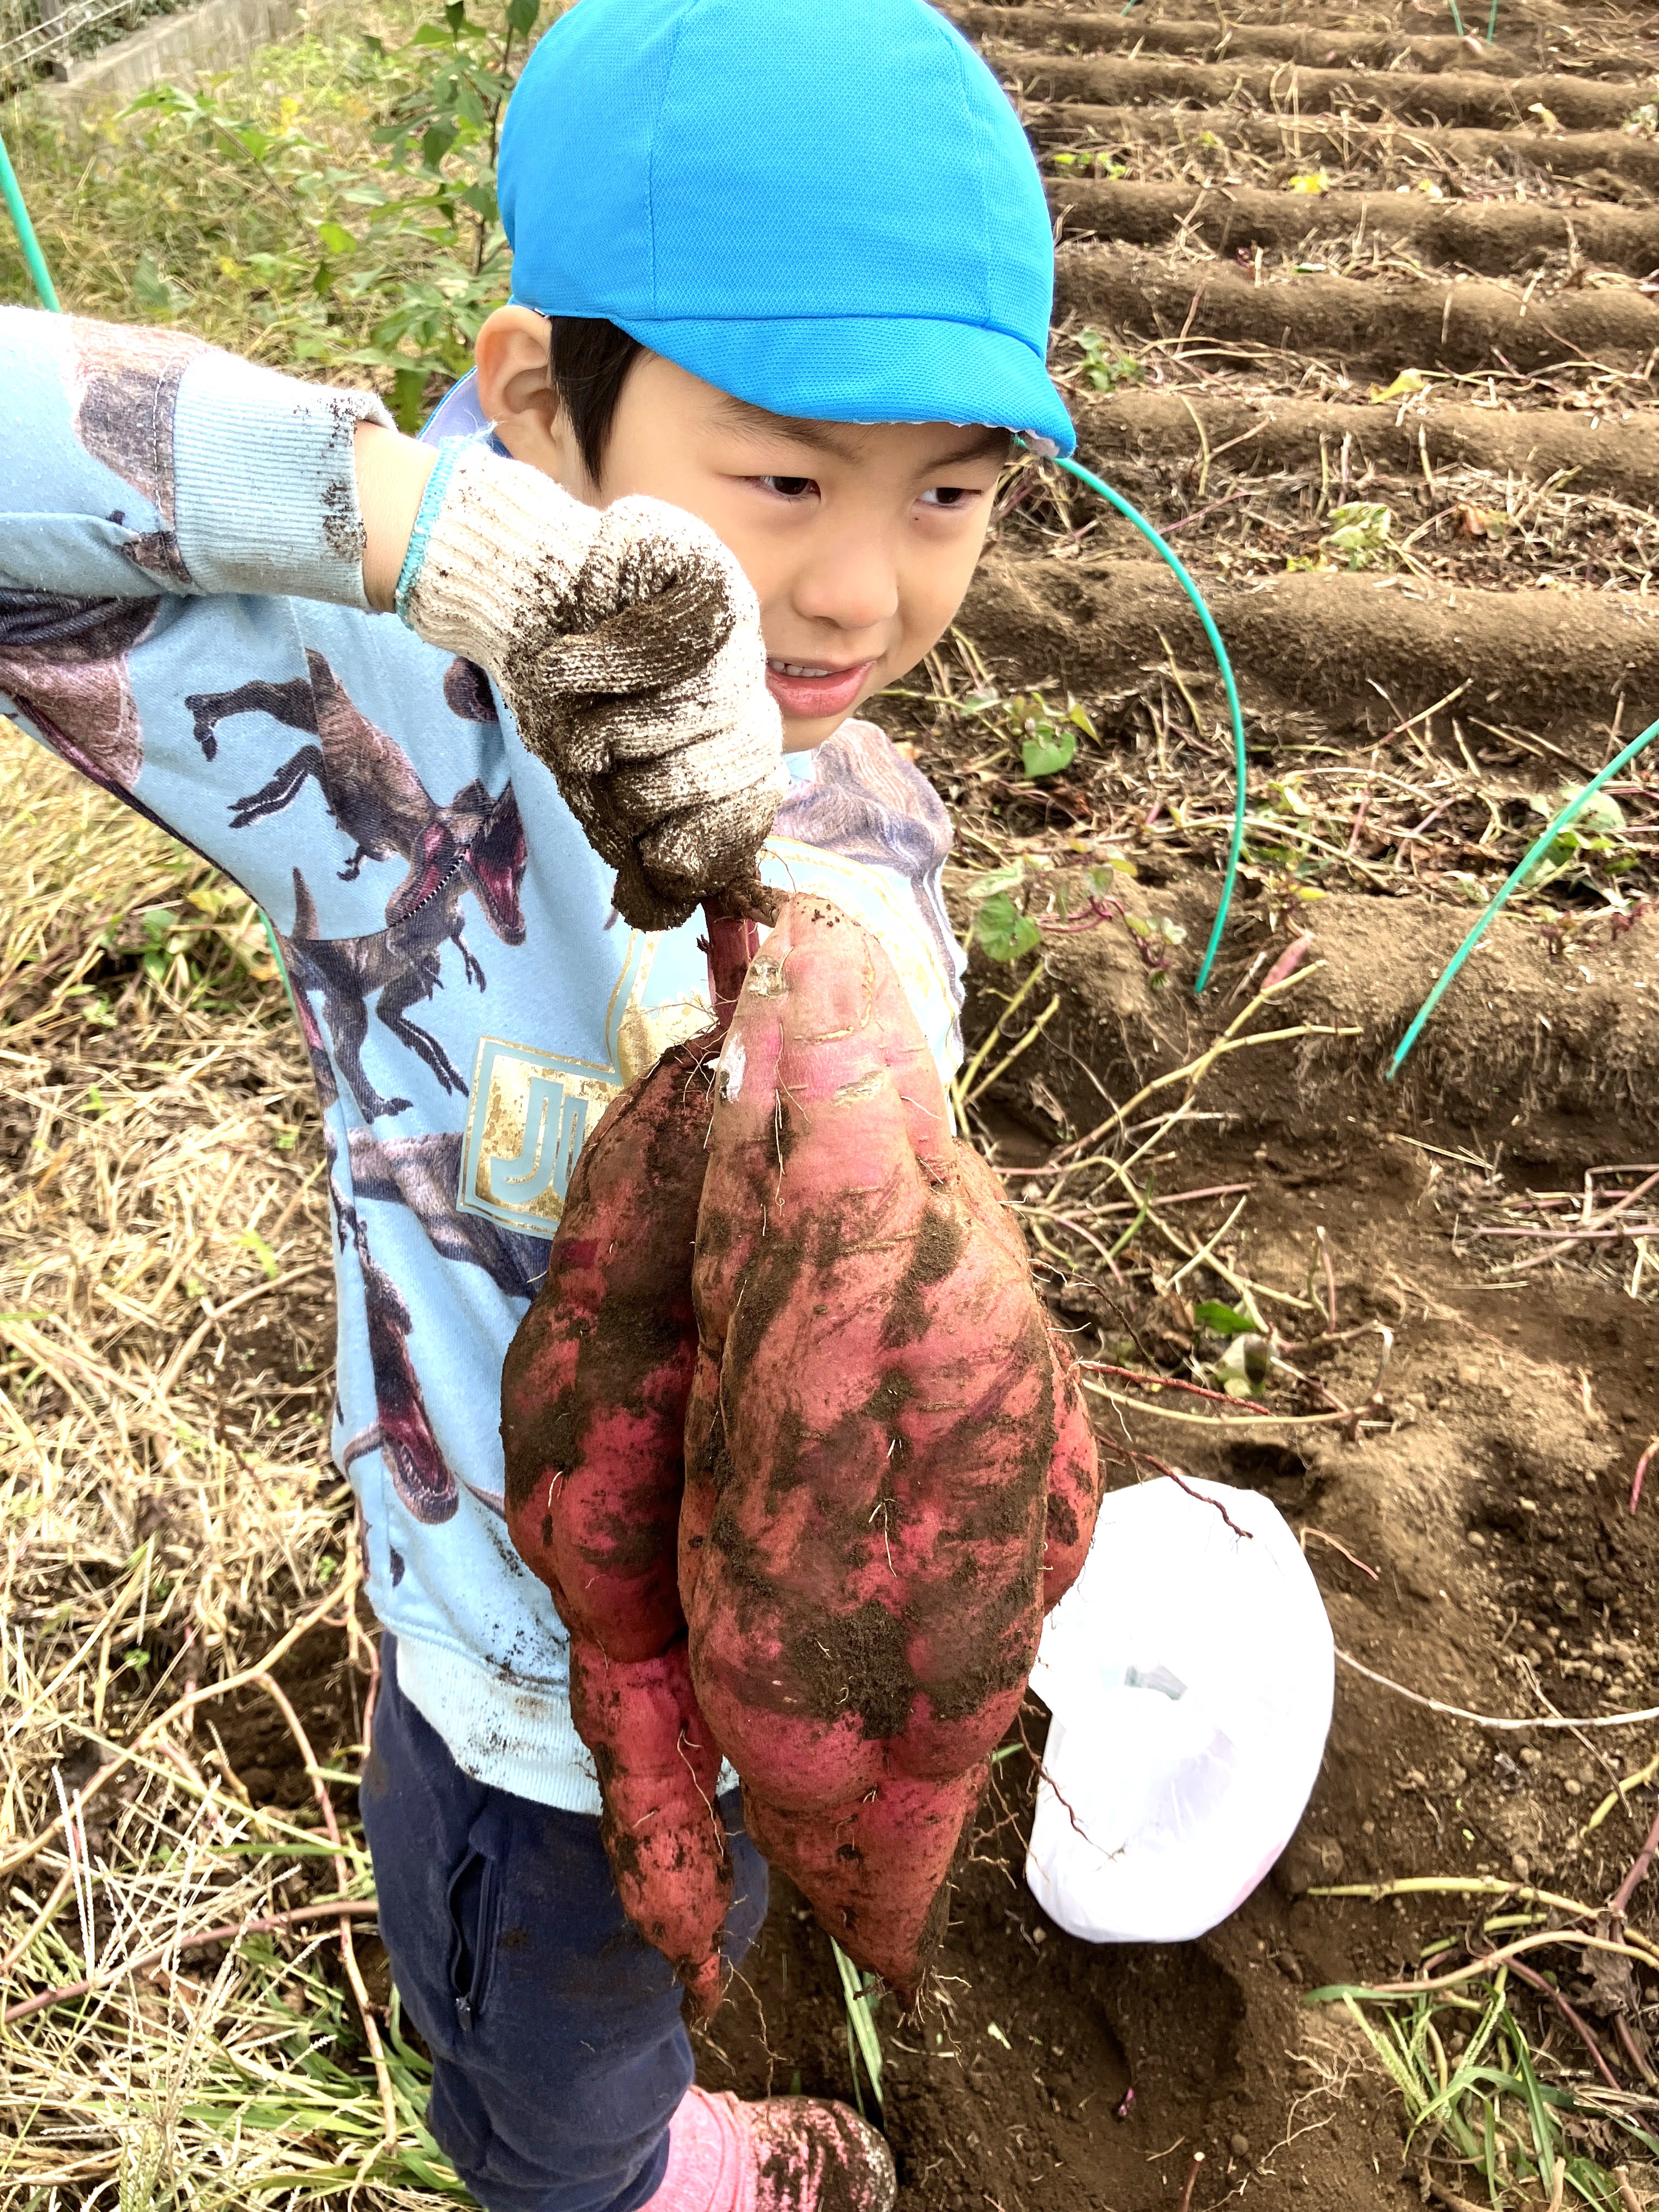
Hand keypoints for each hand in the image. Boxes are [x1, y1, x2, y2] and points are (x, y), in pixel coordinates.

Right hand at [397, 442, 781, 928]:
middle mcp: (746, 682)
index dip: (707, 836)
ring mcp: (737, 621)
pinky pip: (685, 632)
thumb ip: (631, 842)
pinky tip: (569, 663)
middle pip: (744, 757)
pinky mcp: (706, 564)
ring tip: (575, 705)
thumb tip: (656, 913)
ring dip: (625, 723)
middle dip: (658, 782)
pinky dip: (614, 660)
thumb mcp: (593, 784)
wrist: (514, 595)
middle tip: (594, 764)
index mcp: (730, 739)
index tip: (652, 849)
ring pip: (713, 700)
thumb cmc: (560, 697)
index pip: (754, 803)